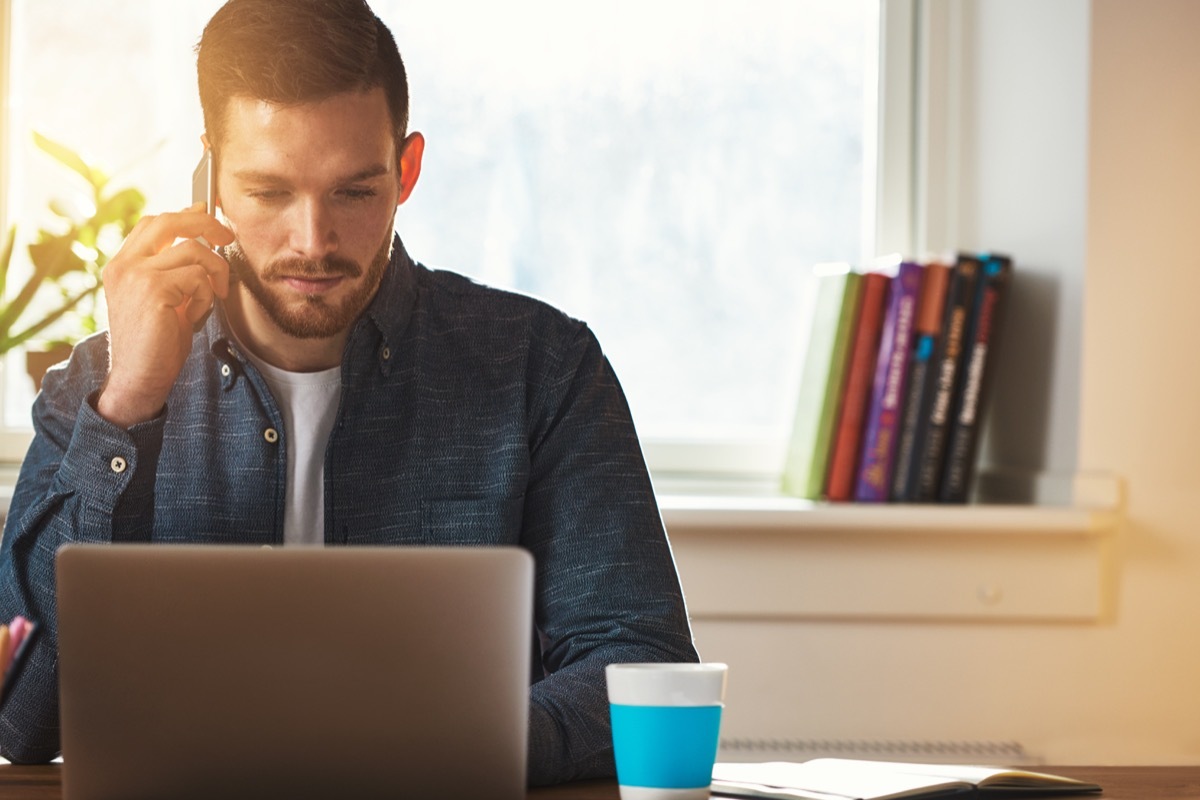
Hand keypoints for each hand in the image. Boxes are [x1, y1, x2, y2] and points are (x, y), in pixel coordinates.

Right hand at [96, 203, 233, 427]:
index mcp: (122, 265)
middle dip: (206, 224)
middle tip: (227, 238)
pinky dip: (206, 296)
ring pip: (193, 250)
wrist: (139, 378)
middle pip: (169, 221)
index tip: (208, 214)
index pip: (152, 223)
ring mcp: (136, 275)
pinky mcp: (153, 290)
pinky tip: (195, 315)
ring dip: (214, 273)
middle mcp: (124, 266)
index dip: (184, 215)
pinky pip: (197, 277)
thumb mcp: (165, 298)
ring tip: (210, 298)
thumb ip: (174, 268)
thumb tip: (200, 235)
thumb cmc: (157, 343)